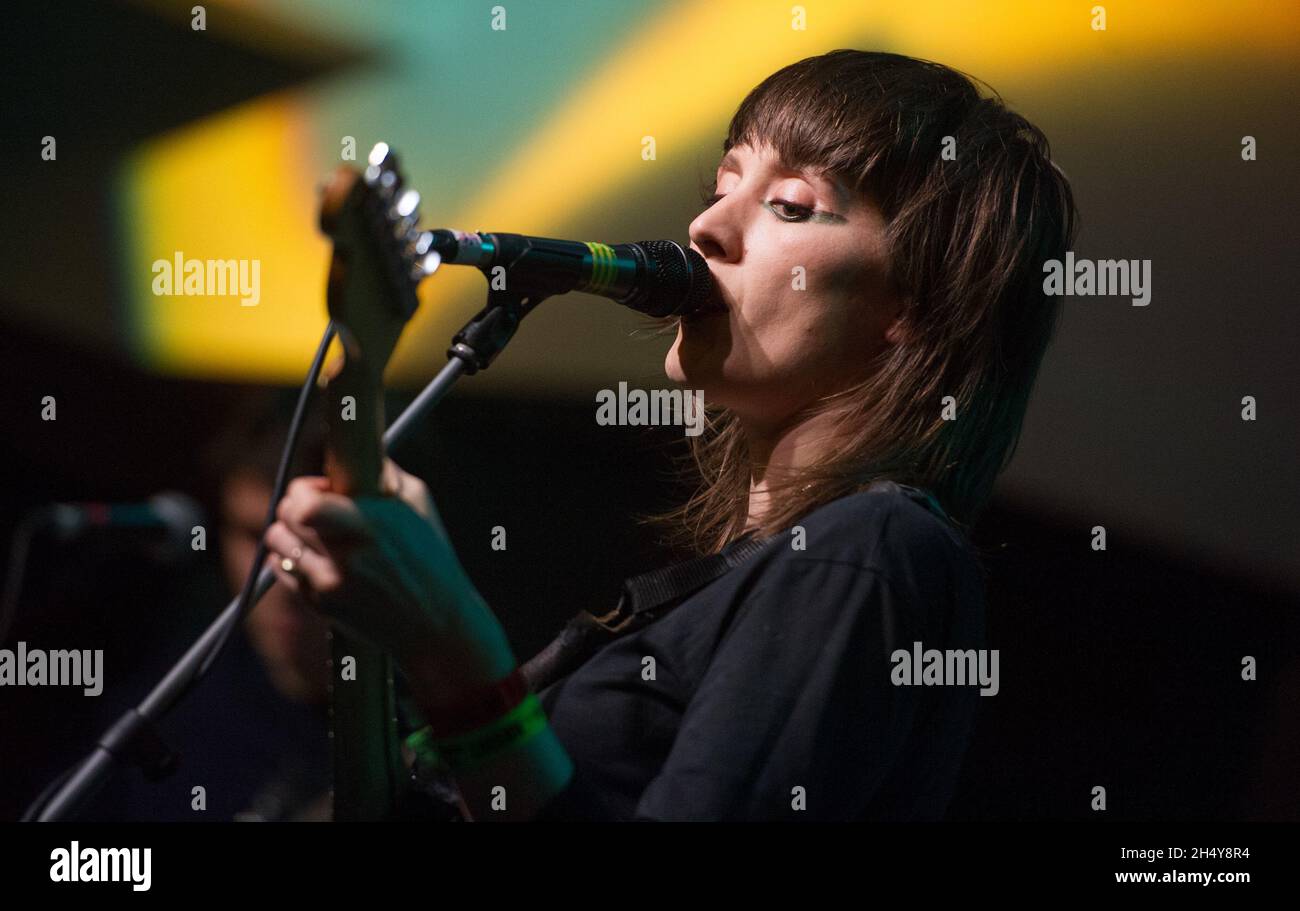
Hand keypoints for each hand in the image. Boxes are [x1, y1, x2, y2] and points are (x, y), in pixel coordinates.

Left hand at [264, 459, 514, 696]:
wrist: (435, 624)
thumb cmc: (432, 559)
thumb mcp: (420, 504)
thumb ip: (386, 473)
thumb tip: (359, 450)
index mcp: (373, 525)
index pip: (305, 503)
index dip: (306, 489)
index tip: (322, 488)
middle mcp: (347, 555)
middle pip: (286, 515)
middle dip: (296, 505)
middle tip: (318, 509)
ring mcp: (330, 584)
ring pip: (277, 541)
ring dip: (291, 532)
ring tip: (317, 535)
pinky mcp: (320, 605)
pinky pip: (282, 570)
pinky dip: (293, 559)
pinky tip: (319, 559)